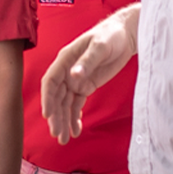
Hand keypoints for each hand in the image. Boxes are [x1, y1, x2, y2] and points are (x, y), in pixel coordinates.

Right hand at [40, 5, 137, 144]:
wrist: (125, 35)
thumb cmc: (111, 35)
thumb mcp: (100, 46)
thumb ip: (87, 61)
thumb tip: (74, 76)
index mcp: (65, 59)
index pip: (50, 81)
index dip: (47, 98)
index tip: (48, 115)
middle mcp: (67, 71)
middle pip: (56, 96)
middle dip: (56, 116)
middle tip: (57, 133)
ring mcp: (76, 79)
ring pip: (65, 103)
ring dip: (63, 120)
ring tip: (64, 138)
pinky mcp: (86, 86)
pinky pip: (76, 104)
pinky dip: (74, 117)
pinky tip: (75, 129)